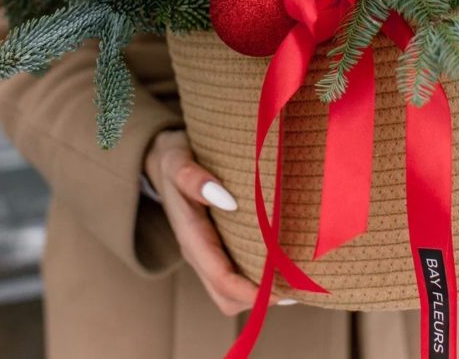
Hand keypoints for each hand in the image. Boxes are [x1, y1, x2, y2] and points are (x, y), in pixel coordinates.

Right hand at [144, 128, 294, 316]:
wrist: (163, 161)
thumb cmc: (173, 160)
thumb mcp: (177, 161)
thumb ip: (193, 178)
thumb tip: (227, 200)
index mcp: (190, 236)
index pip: (221, 278)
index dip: (250, 291)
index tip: (282, 287)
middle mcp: (197, 252)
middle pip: (226, 297)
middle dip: (258, 298)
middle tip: (294, 283)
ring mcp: (205, 252)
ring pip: (230, 293)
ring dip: (259, 292)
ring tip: (292, 277)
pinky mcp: (215, 247)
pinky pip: (234, 275)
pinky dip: (256, 279)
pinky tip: (280, 263)